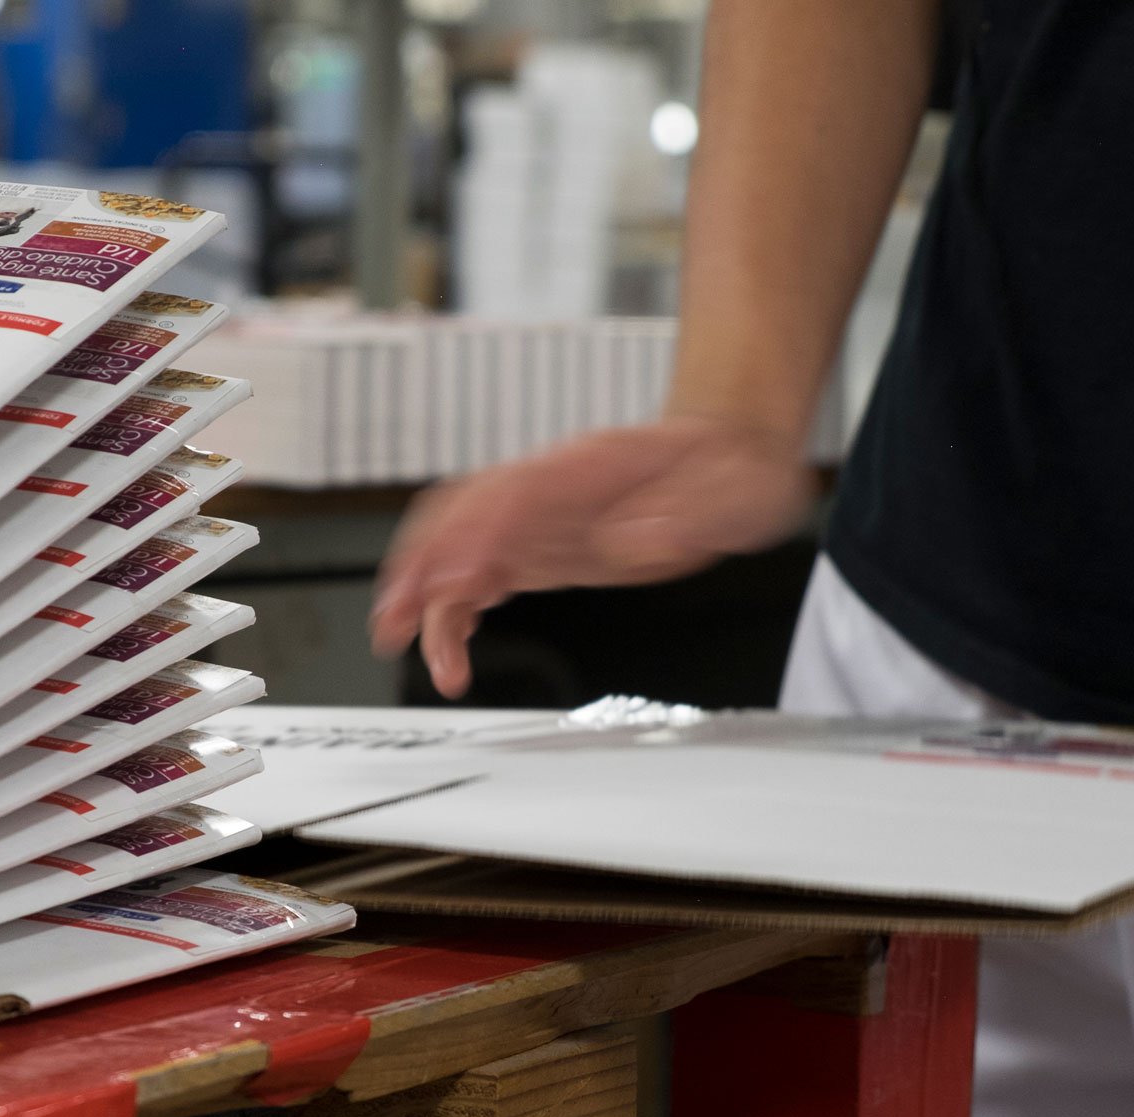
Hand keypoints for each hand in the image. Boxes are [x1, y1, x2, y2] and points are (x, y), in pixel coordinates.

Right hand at [369, 415, 818, 697]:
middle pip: (458, 515)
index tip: (449, 580)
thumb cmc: (732, 467)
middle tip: (396, 622)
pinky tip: (446, 648)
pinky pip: (478, 574)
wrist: (729, 451)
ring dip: (421, 593)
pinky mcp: (540, 548)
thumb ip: (691, 515)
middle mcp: (549, 489)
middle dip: (418, 565)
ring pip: (454, 546)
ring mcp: (538, 518)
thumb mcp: (737, 490)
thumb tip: (639, 541)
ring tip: (400, 641)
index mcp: (588, 469)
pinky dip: (451, 610)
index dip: (472, 535)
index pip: (510, 495)